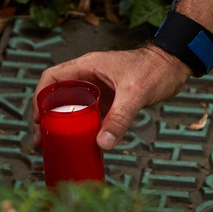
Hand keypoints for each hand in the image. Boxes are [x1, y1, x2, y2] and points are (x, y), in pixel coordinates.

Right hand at [34, 45, 189, 149]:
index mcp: (87, 66)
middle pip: (57, 95)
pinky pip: (86, 113)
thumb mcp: (135, 94)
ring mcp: (97, 87)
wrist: (174, 66)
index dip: (40, 98)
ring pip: (70, 105)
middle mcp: (88, 76)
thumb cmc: (155, 70)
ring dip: (60, 123)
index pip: (52, 78)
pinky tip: (78, 143)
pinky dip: (79, 127)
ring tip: (53, 145)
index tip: (38, 119)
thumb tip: (103, 144)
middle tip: (42, 140)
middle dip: (46, 117)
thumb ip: (119, 118)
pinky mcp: (107, 99)